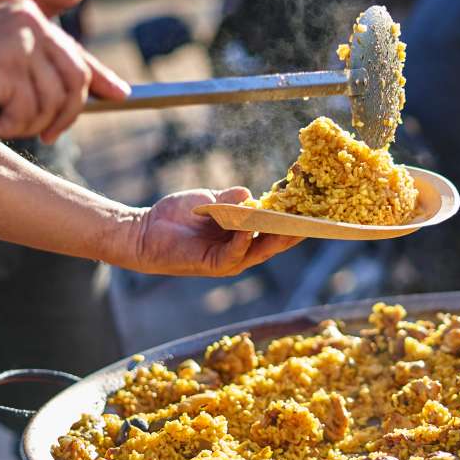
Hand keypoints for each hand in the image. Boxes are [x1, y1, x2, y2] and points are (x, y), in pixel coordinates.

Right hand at [0, 0, 128, 141]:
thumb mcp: (14, 66)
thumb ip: (50, 73)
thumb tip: (107, 93)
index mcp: (33, 17)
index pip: (77, 53)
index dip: (102, 78)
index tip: (121, 95)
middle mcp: (31, 23)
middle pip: (75, 79)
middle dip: (67, 114)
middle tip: (51, 135)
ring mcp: (21, 42)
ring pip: (52, 99)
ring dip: (32, 123)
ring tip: (6, 122)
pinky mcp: (9, 64)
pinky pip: (27, 109)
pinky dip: (11, 124)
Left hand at [123, 187, 303, 276]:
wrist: (146, 232)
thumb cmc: (179, 216)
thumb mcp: (210, 202)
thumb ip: (230, 200)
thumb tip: (250, 195)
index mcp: (244, 235)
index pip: (274, 229)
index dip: (293, 219)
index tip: (312, 206)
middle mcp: (240, 251)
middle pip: (274, 244)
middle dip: (293, 232)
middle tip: (313, 219)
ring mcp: (228, 260)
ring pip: (259, 251)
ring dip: (273, 238)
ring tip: (289, 225)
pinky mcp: (212, 265)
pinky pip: (233, 254)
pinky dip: (242, 242)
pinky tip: (248, 230)